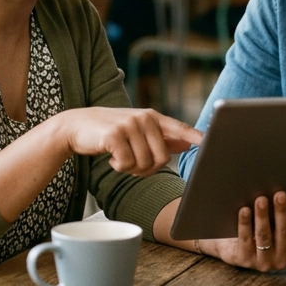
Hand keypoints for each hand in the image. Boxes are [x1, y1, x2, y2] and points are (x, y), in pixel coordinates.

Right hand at [54, 107, 200, 176]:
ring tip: (119, 156)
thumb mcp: (136, 130)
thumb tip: (186, 144)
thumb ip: (160, 137)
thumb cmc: (108, 131)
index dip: (196, 136)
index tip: (210, 141)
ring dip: (131, 169)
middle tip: (132, 162)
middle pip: (161, 158)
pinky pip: (127, 165)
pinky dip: (118, 167)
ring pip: (144, 164)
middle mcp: (144, 118)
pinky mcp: (115, 135)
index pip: (179, 128)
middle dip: (147, 168)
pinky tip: (110, 157)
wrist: (76, 126)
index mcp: (152, 117)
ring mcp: (129, 125)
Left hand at [200, 191, 285, 271]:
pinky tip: (244, 210)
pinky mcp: (244, 260)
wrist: (232, 246)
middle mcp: (282, 259)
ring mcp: (262, 261)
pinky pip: (245, 240)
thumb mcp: (284, 226)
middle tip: (280, 193)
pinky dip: (245, 224)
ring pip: (264, 236)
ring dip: (263, 216)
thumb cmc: (263, 230)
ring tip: (261, 199)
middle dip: (282, 212)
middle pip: (283, 232)